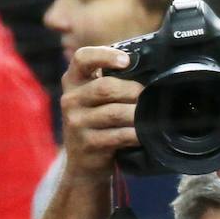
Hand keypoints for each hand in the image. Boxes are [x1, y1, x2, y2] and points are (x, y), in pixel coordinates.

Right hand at [57, 46, 141, 178]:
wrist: (84, 162)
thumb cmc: (97, 122)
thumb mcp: (93, 98)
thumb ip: (110, 80)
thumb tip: (147, 69)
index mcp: (72, 81)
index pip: (82, 58)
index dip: (105, 56)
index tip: (126, 61)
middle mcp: (70, 100)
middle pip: (105, 87)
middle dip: (132, 90)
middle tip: (147, 96)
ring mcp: (76, 123)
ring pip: (114, 113)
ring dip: (136, 113)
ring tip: (149, 115)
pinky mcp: (87, 144)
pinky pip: (118, 135)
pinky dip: (135, 134)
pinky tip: (143, 133)